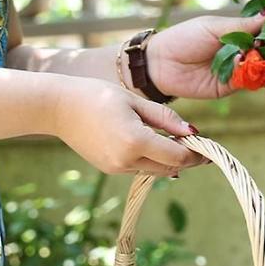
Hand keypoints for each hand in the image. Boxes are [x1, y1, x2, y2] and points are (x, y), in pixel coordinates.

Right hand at [53, 77, 204, 175]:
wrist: (58, 107)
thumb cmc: (97, 95)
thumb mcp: (136, 101)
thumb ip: (166, 119)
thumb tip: (192, 132)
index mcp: (136, 141)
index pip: (177, 157)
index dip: (195, 155)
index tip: (206, 149)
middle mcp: (126, 160)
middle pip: (168, 168)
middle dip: (184, 160)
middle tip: (196, 148)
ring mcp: (116, 168)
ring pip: (153, 170)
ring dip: (166, 161)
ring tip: (175, 144)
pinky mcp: (109, 169)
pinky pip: (138, 168)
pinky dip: (149, 160)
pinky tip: (151, 145)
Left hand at [146, 11, 264, 98]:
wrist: (161, 63)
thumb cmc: (184, 38)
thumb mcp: (214, 27)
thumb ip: (241, 25)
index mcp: (236, 35)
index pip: (262, 33)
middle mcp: (238, 53)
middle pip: (264, 53)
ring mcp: (234, 72)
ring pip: (257, 69)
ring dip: (260, 62)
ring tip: (255, 54)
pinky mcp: (227, 88)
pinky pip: (245, 83)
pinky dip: (248, 75)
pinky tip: (244, 64)